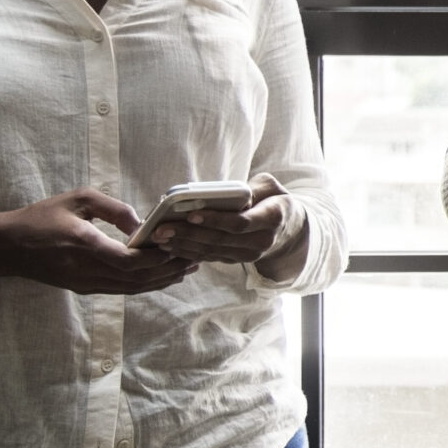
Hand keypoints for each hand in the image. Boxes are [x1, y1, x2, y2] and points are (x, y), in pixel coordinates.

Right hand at [0, 188, 195, 294]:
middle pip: (136, 278)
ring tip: (187, 268)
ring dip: (161, 280)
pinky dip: (145, 285)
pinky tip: (163, 277)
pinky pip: (121, 290)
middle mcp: (85, 269)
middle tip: (195, 257)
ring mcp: (84, 282)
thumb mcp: (78, 199)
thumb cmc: (42, 216)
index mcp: (83, 244)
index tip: (178, 246)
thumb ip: (113, 209)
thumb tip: (143, 224)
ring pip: (131, 288)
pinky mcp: (83, 288)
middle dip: (168, 269)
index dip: (156, 258)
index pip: (127, 261)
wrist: (8, 246)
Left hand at [155, 173, 299, 264]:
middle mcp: (261, 241)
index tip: (190, 214)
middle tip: (161, 229)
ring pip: (211, 251)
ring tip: (159, 237)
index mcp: (273, 218)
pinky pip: (210, 257)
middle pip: (219, 240)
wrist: (288, 229)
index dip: (214, 220)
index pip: (239, 223)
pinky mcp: (237, 260)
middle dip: (188, 234)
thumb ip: (251, 188)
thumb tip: (223, 193)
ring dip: (182, 245)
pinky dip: (188, 252)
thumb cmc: (274, 200)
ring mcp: (249, 255)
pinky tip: (170, 245)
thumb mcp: (271, 187)